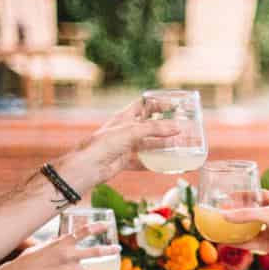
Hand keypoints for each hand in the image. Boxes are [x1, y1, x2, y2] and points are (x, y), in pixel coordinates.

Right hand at [13, 234, 120, 269]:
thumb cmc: (30, 258)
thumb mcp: (45, 244)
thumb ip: (59, 243)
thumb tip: (66, 240)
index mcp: (63, 243)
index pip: (84, 231)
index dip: (97, 227)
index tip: (107, 225)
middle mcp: (68, 256)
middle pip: (95, 252)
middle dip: (109, 251)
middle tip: (118, 249)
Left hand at [61, 98, 180, 190]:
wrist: (89, 166)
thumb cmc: (106, 143)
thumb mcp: (133, 131)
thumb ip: (155, 129)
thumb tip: (177, 127)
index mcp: (124, 117)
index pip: (143, 105)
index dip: (157, 103)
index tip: (173, 105)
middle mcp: (125, 130)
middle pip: (147, 125)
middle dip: (163, 126)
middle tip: (179, 126)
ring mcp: (124, 146)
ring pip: (147, 145)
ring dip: (161, 146)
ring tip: (177, 146)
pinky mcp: (124, 161)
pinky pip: (141, 162)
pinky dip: (152, 164)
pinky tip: (164, 166)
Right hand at [221, 191, 268, 262]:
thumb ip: (246, 215)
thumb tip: (223, 216)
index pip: (258, 194)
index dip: (245, 193)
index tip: (230, 194)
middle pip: (250, 211)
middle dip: (236, 212)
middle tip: (220, 210)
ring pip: (248, 228)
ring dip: (235, 228)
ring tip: (219, 226)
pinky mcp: (267, 244)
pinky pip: (248, 242)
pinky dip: (236, 242)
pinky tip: (223, 242)